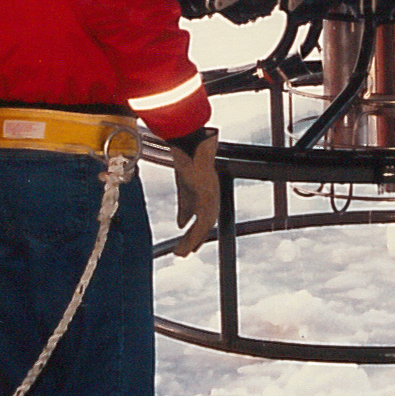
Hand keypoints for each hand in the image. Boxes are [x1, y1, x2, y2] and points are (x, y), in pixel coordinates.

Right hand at [168, 130, 220, 256]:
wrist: (188, 142)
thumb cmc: (187, 158)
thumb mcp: (184, 188)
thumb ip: (185, 206)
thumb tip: (182, 225)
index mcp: (208, 194)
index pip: (205, 218)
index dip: (197, 233)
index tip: (190, 246)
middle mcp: (213, 195)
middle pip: (206, 224)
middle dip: (195, 240)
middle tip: (183, 253)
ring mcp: (212, 194)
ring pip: (206, 225)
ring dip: (194, 240)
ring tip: (181, 253)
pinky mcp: (207, 193)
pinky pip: (204, 219)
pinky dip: (196, 233)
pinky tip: (188, 242)